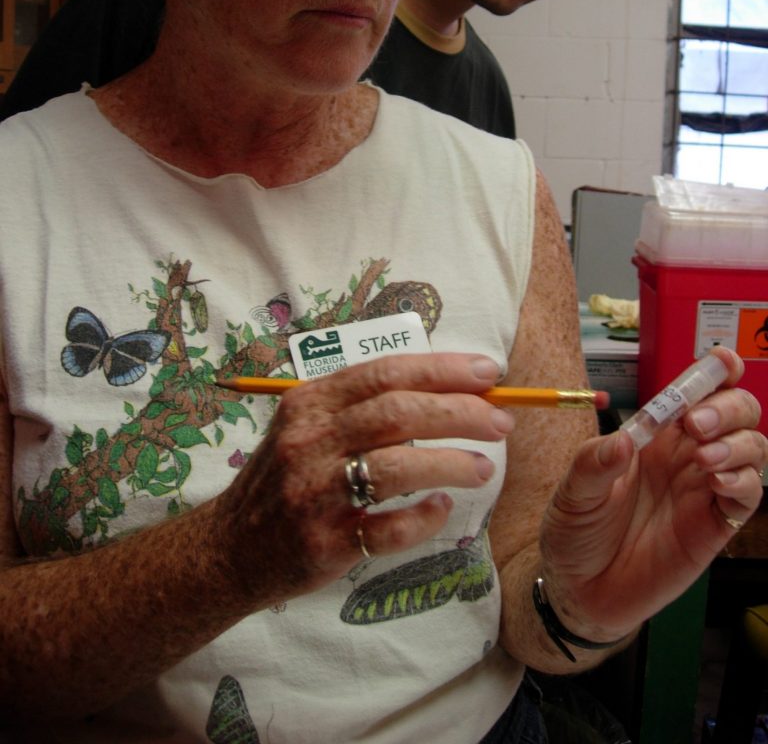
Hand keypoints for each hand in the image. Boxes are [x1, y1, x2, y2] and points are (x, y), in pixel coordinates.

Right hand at [212, 352, 512, 604]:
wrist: (230, 545)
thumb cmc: (287, 476)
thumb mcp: (309, 425)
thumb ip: (362, 405)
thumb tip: (449, 388)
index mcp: (311, 402)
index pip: (386, 372)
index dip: (443, 369)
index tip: (488, 373)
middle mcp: (310, 440)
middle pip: (398, 412)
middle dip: (460, 412)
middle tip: (501, 422)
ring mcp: (314, 492)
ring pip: (398, 466)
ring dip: (452, 463)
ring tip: (483, 468)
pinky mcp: (323, 541)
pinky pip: (388, 528)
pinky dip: (423, 517)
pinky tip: (440, 509)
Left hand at [538, 347, 766, 640]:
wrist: (580, 590)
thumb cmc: (577, 533)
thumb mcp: (572, 493)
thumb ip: (594, 464)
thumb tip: (624, 439)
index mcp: (654, 436)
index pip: (695, 391)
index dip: (716, 371)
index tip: (721, 361)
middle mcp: (686, 456)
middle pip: (736, 412)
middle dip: (727, 405)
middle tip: (695, 424)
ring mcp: (704, 490)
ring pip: (752, 447)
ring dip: (737, 441)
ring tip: (704, 455)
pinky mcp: (714, 527)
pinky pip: (748, 495)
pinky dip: (743, 481)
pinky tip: (716, 483)